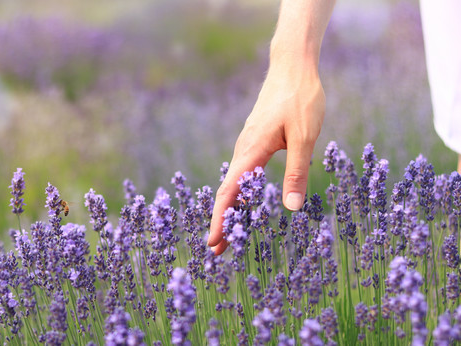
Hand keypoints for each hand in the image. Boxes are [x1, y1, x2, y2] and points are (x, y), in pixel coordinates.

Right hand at [207, 63, 325, 254]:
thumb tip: (291, 208)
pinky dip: (238, 194)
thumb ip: (297, 172)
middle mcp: (243, 150)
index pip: (229, 193)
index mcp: (251, 151)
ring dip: (229, 209)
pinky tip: (245, 202)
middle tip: (217, 250)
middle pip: (226, 192)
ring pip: (233, 183)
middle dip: (220, 221)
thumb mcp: (305, 137)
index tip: (213, 242)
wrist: (292, 67)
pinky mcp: (254, 141)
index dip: (220, 219)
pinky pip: (241, 173)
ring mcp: (247, 145)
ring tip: (229, 233)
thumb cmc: (300, 99)